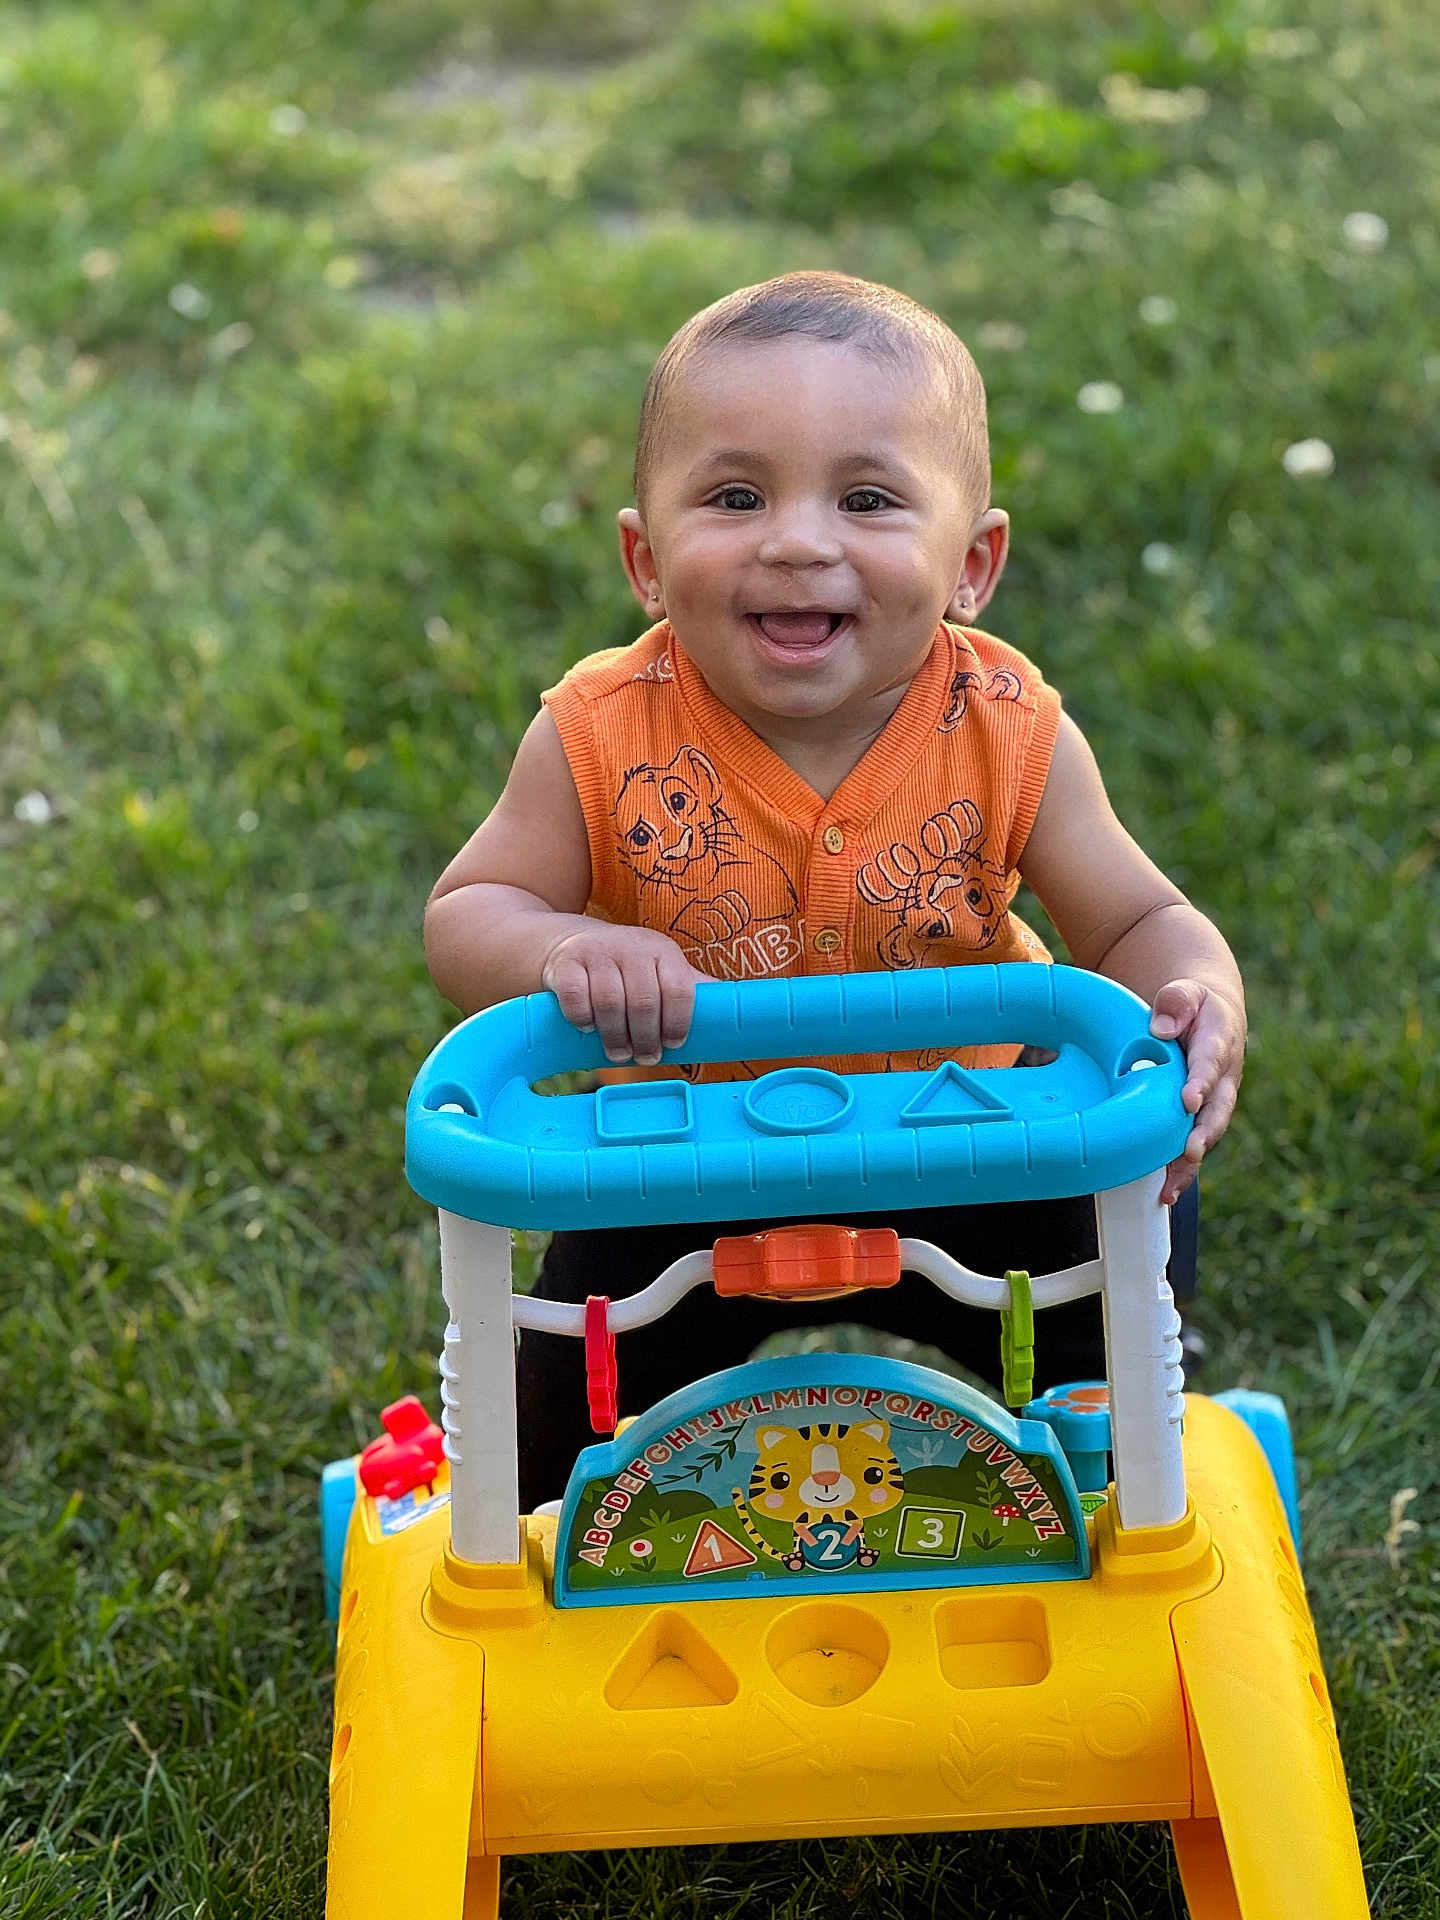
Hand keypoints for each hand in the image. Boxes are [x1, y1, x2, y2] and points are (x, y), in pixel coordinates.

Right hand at [540, 923, 707, 1065]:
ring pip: (609, 1002)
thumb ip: (690, 989)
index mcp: (663, 951)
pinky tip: (588, 1027)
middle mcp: (632, 946)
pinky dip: (582, 1018)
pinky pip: (574, 996)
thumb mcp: (661, 969)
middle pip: (644, 1002)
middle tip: (645, 1057)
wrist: (574, 943)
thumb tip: (732, 1012)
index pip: (679, 989)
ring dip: (615, 1036)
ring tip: (619, 1053)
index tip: (673, 1044)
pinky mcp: (566, 962)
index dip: (678, 1023)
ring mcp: (597, 952)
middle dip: (646, 1039)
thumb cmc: (628, 967)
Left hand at [1149, 978, 1245, 1203]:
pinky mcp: (1201, 1118)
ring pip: (1206, 1135)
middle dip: (1204, 1132)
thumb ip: (1177, 1002)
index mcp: (1218, 1043)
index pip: (1210, 1063)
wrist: (1209, 1017)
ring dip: (1190, 1162)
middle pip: (1218, 1110)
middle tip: (1191, 1151)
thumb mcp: (1186, 991)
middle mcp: (1222, 1079)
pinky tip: (1164, 1193)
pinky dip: (1182, 1170)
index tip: (1188, 1100)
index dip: (1201, 1082)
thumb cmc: (1193, 1005)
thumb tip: (1160, 1029)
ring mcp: (1214, 1102)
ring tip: (1170, 1187)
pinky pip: (1193, 1146)